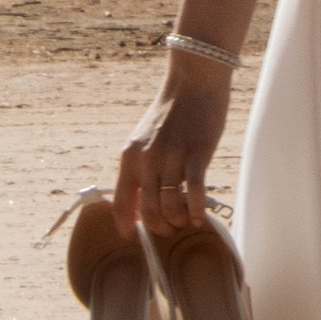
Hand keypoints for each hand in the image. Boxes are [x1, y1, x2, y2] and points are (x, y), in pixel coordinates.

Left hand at [113, 57, 232, 242]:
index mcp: (129, 156)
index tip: (134, 238)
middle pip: (148, 211)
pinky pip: (194, 191)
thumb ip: (141, 167)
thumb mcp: (145, 139)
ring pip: (170, 206)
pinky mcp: (197, 152)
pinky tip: (200, 216)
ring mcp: (172, 156)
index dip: (125, 227)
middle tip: (170, 229)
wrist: (193, 80)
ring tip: (186, 220)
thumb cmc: (172, 112)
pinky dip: (197, 210)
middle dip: (159, 228)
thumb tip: (142, 202)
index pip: (120, 203)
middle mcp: (146, 159)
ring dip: (178, 220)